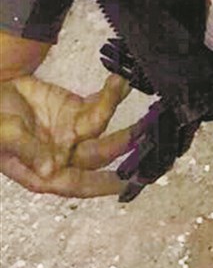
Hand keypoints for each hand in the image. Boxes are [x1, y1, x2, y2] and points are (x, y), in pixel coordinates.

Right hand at [0, 72, 138, 196]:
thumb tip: (50, 170)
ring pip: (101, 126)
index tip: (127, 183)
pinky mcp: (75, 110)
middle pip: (98, 153)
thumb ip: (28, 150)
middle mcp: (63, 155)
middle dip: (122, 142)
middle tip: (143, 129)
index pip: (78, 183)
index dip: (102, 185)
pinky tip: (120, 81)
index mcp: (44, 172)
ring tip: (123, 87)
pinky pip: (98, 104)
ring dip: (114, 107)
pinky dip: (111, 93)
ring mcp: (71, 132)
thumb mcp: (3, 136)